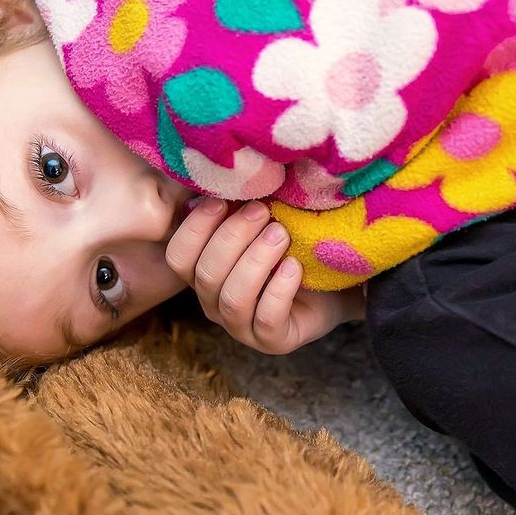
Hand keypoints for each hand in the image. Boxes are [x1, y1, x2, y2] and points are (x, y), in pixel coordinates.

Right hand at [165, 197, 364, 354]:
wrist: (337, 282)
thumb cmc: (292, 245)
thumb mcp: (265, 220)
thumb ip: (239, 204)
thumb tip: (224, 173)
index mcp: (204, 271)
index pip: (178, 257)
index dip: (194, 229)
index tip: (222, 200)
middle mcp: (215, 302)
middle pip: (205, 275)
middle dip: (233, 238)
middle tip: (263, 211)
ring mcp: (242, 326)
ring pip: (232, 299)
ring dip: (256, 261)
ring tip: (282, 234)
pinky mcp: (273, 341)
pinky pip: (266, 320)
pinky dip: (279, 290)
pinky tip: (294, 267)